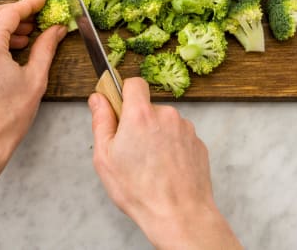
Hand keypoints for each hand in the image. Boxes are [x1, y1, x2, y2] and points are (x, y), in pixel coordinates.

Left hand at [0, 0, 66, 249]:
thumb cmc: (7, 117)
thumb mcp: (35, 79)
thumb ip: (46, 48)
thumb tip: (56, 30)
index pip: (10, 12)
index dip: (30, 5)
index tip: (44, 1)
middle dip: (17, 12)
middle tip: (39, 18)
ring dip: (5, 24)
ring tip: (28, 36)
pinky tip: (12, 49)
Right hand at [88, 78, 241, 248]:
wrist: (179, 214)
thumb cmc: (139, 190)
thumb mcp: (105, 157)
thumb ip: (101, 121)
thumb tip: (98, 98)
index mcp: (140, 114)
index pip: (134, 83)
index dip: (124, 93)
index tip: (119, 108)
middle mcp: (167, 115)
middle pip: (148, 107)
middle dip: (139, 122)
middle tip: (131, 151)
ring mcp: (186, 128)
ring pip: (165, 124)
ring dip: (157, 136)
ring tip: (150, 166)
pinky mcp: (198, 143)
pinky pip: (179, 138)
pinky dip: (171, 148)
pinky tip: (165, 170)